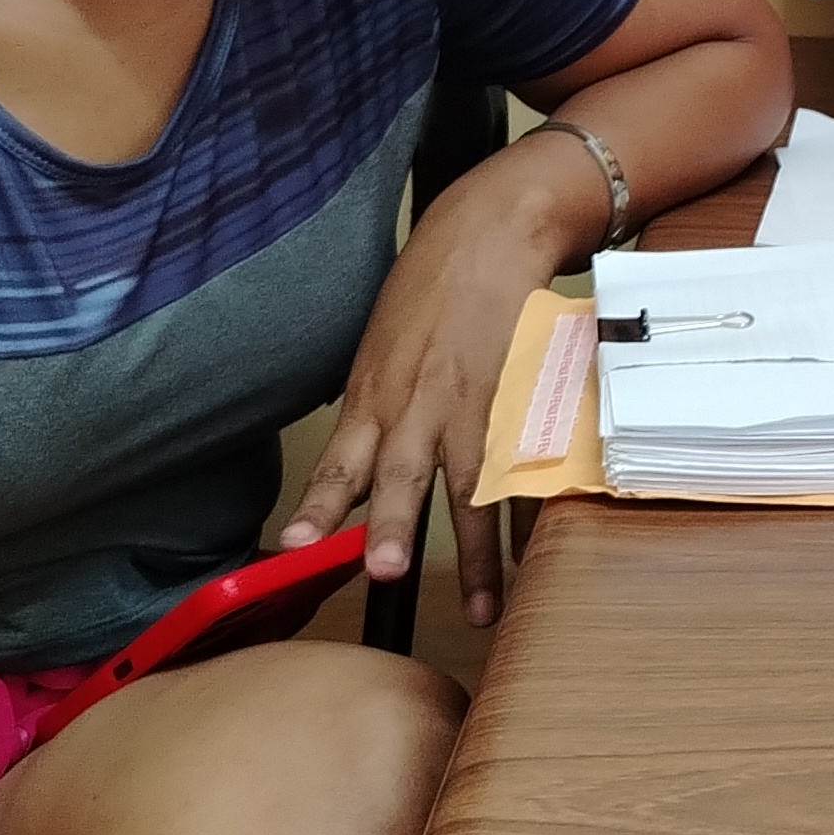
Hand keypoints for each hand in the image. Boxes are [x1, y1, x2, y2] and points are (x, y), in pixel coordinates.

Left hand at [277, 149, 590, 624]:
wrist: (491, 232)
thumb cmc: (431, 292)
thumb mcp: (382, 351)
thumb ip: (372, 415)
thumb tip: (356, 479)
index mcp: (375, 394)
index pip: (340, 461)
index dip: (320, 505)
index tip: (294, 547)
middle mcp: (419, 402)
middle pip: (404, 473)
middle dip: (395, 524)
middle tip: (387, 570)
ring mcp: (476, 400)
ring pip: (474, 483)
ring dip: (477, 548)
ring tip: (482, 602)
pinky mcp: (524, 393)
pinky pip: (527, 463)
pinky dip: (532, 509)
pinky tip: (540, 545)